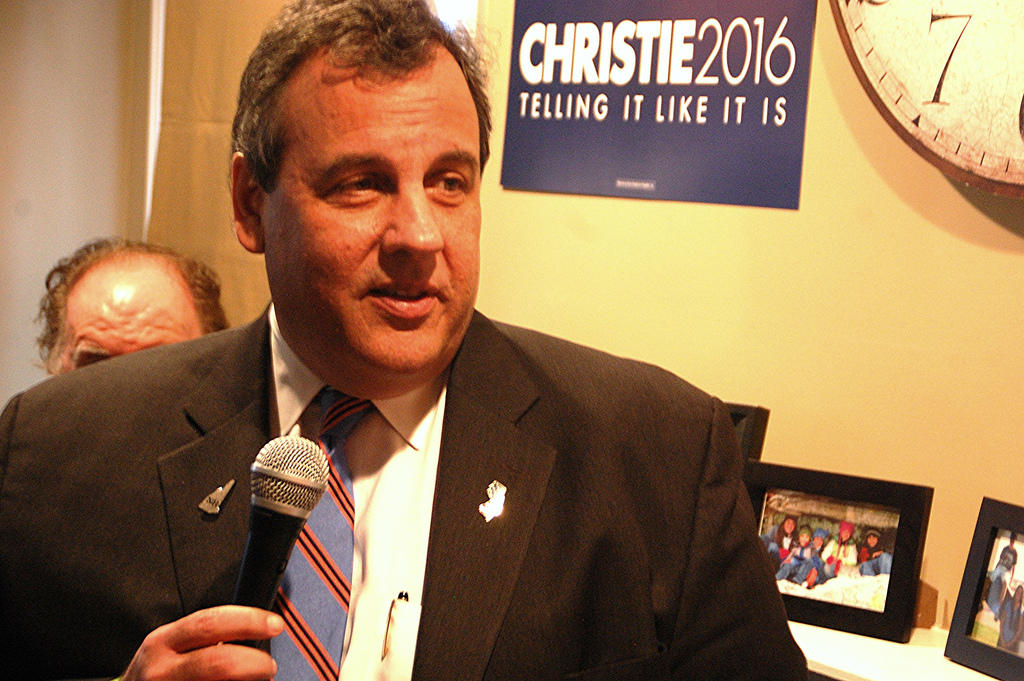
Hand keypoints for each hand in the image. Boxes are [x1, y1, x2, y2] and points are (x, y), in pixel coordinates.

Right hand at [121, 605, 283, 680]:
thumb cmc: (156, 676)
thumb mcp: (167, 647)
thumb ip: (202, 637)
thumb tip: (254, 631)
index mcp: (163, 642)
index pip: (210, 623)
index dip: (247, 621)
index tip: (274, 625)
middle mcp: (161, 670)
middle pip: (219, 662)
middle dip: (255, 663)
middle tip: (269, 666)